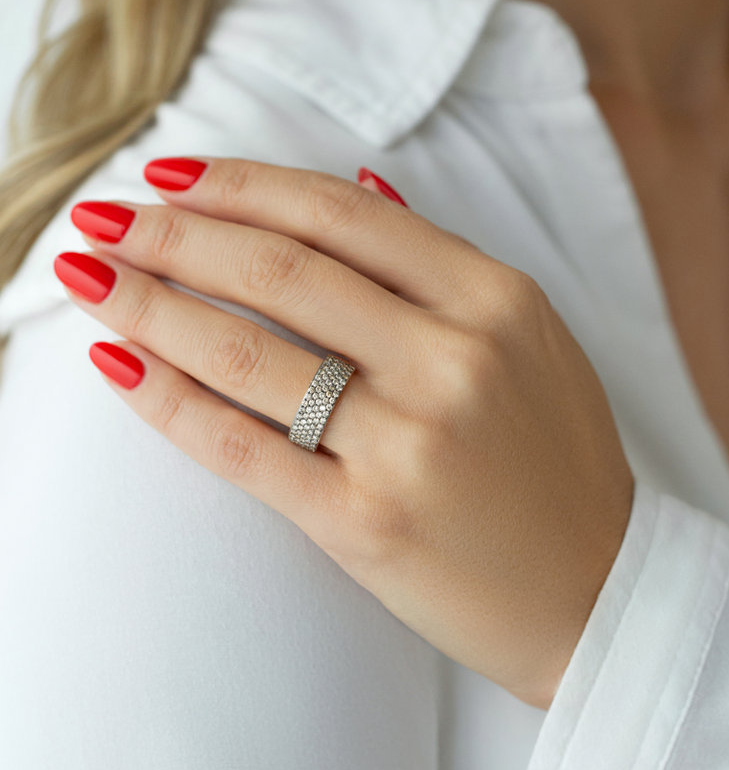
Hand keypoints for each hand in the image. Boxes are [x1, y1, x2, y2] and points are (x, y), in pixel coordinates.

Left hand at [53, 157, 634, 710]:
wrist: (599, 592)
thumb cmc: (564, 468)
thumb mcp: (535, 344)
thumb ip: (446, 267)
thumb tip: (362, 186)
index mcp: (497, 302)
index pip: (343, 216)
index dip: (243, 185)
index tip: (172, 177)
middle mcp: (453, 359)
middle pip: (282, 271)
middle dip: (175, 235)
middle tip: (105, 220)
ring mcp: (409, 444)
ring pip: (247, 354)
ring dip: (150, 306)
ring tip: (89, 280)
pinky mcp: (366, 523)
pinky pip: (243, 450)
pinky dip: (169, 402)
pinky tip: (118, 366)